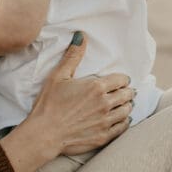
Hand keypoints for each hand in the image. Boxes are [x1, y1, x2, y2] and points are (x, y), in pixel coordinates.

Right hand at [28, 33, 134, 156]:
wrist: (44, 134)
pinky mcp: (103, 136)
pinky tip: (122, 119)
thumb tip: (81, 36)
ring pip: (127, 110)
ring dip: (127, 106)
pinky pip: (123, 127)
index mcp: (96, 87)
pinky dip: (125, 121)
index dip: (122, 79)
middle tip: (125, 92)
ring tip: (124, 104)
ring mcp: (105, 121)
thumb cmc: (48, 104)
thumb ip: (73, 56)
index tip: (120, 81)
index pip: (121, 80)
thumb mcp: (58, 76)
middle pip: (127, 95)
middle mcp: (104, 103)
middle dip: (127, 92)